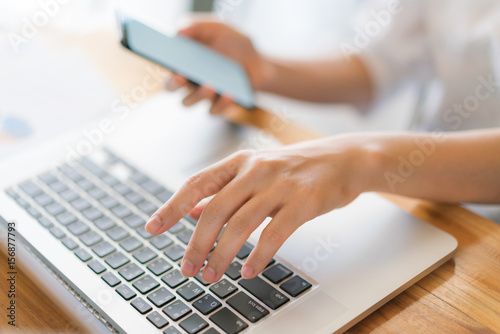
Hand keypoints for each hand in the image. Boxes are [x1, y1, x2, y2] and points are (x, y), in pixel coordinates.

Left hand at [145, 137, 373, 282]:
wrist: (344, 159)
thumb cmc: (296, 168)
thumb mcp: (256, 171)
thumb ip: (223, 190)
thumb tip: (191, 210)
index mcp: (240, 161)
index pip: (196, 184)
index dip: (171, 207)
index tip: (153, 228)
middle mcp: (256, 169)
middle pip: (215, 209)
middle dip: (196, 244)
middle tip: (187, 269)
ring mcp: (280, 184)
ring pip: (241, 224)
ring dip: (222, 255)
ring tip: (212, 276)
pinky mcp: (304, 201)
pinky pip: (274, 234)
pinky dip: (258, 256)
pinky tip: (249, 271)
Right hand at [165, 21, 273, 113]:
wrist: (260, 64)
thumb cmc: (236, 45)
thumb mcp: (220, 28)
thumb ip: (198, 26)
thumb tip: (178, 31)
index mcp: (183, 60)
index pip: (165, 63)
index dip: (161, 63)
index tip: (166, 58)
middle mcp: (188, 80)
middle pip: (169, 86)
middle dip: (172, 83)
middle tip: (181, 77)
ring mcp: (202, 95)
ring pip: (187, 102)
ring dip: (197, 95)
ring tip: (210, 85)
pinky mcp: (218, 106)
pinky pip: (213, 111)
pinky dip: (221, 104)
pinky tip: (230, 94)